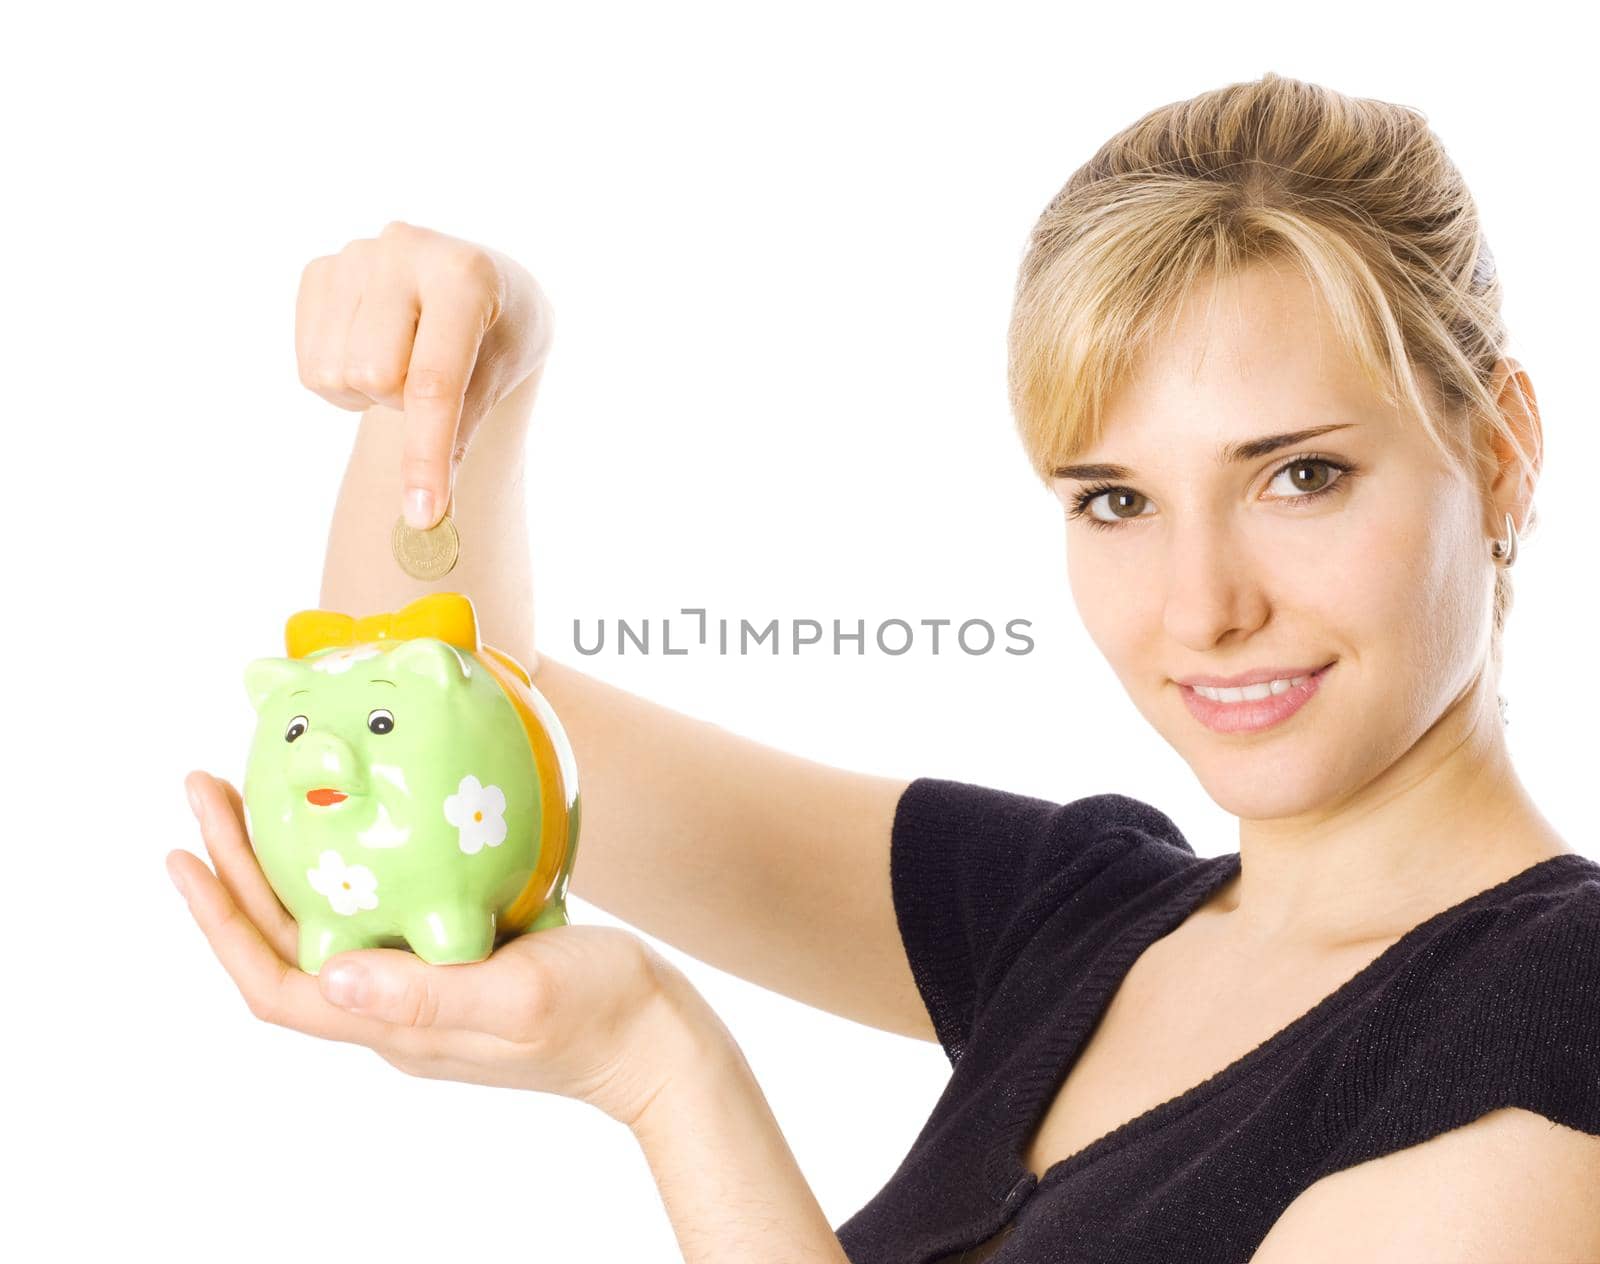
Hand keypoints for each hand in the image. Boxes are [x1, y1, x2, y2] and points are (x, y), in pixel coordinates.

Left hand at [168, 770, 720, 1127]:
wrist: (660, 1038)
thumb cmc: (602, 1015)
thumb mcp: (519, 997)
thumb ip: (427, 995)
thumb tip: (335, 974)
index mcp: (396, 1026)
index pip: (275, 985)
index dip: (219, 925)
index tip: (183, 853)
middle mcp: (394, 1010)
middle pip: (286, 945)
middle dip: (235, 870)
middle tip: (209, 787)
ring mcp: (423, 986)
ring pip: (325, 925)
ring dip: (279, 866)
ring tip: (257, 797)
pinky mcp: (457, 960)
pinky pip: (376, 912)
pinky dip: (345, 865)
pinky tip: (360, 824)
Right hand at [294, 221, 554, 530]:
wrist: (483, 284)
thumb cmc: (499, 336)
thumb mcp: (498, 378)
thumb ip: (460, 438)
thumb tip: (425, 520)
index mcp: (464, 274)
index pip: (435, 382)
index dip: (426, 455)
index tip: (424, 514)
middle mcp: (404, 249)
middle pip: (374, 378)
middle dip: (402, 403)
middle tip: (432, 381)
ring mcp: (355, 255)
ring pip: (334, 375)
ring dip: (370, 393)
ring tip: (404, 362)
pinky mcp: (319, 271)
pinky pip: (310, 365)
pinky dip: (342, 381)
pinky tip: (372, 350)